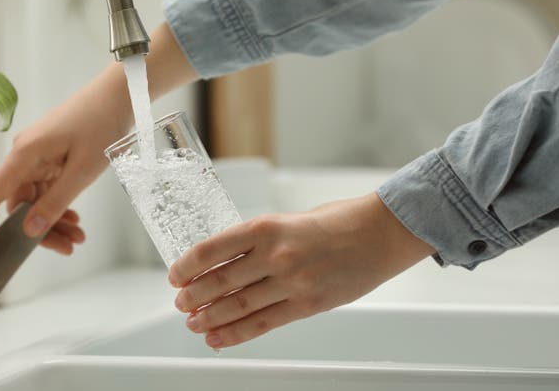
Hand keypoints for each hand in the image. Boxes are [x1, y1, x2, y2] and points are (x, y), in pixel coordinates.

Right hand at [0, 23, 198, 256]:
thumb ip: (55, 202)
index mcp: (24, 155)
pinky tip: (75, 218)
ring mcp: (38, 155)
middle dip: (39, 230)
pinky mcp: (52, 156)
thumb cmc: (101, 124)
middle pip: (18, 204)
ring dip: (54, 220)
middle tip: (66, 248)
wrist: (119, 94)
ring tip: (78, 237)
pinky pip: (48, 188)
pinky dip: (60, 204)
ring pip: (35, 199)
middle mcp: (25, 156)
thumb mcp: (82, 170)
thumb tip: (29, 231)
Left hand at [168, 193, 434, 348]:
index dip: (188, 265)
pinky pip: (265, 323)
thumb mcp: (290, 219)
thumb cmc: (339, 220)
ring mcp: (292, 282)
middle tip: (181, 303)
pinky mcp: (308, 304)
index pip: (213, 249)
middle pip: (221, 281)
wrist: (381, 233)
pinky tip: (220, 339)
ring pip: (239, 305)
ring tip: (194, 323)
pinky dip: (238, 333)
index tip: (176, 275)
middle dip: (195, 295)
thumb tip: (228, 261)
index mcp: (267, 227)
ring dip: (211, 317)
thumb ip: (260, 240)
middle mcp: (276, 255)